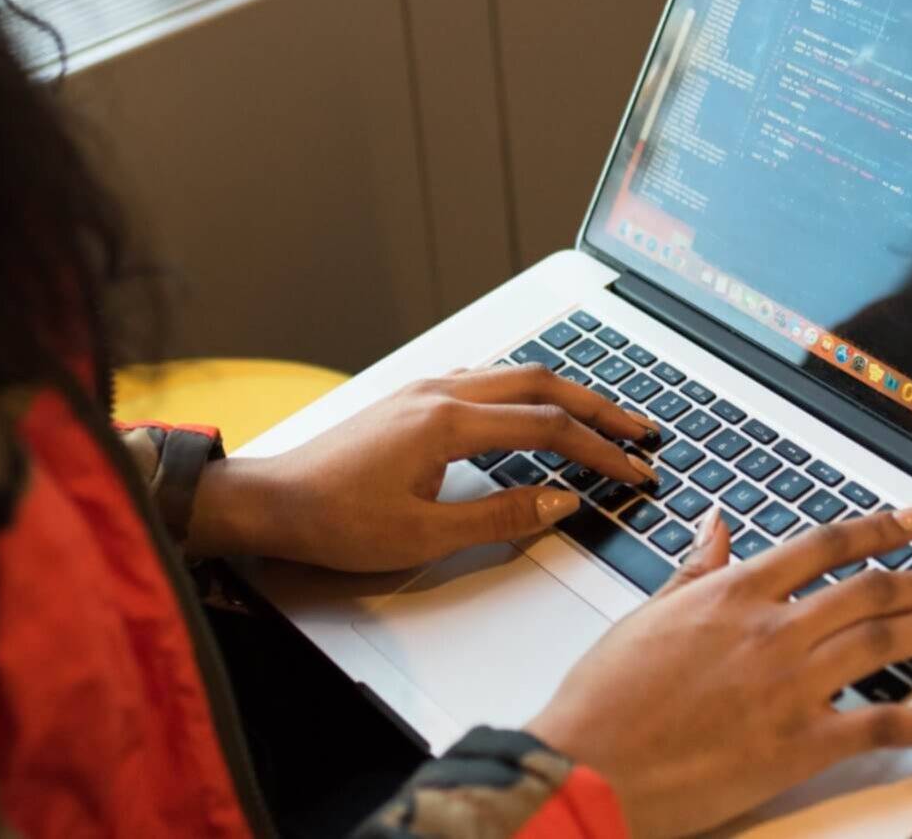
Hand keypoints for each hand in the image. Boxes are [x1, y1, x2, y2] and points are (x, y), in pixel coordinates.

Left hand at [186, 364, 659, 569]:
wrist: (271, 500)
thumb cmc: (336, 520)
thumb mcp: (423, 535)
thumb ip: (499, 515)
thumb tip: (560, 501)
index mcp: (449, 421)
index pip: (547, 427)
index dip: (598, 448)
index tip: (635, 468)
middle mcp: (441, 392)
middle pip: (541, 384)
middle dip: (597, 406)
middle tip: (641, 429)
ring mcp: (425, 389)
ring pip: (513, 375)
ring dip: (562, 395)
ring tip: (599, 417)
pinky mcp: (412, 399)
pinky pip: (484, 379)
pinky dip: (523, 390)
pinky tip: (530, 405)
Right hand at [527, 508, 911, 838]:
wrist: (593, 762)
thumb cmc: (608, 693)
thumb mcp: (649, 614)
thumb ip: (695, 570)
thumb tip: (717, 525)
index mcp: (733, 592)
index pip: (823, 546)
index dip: (876, 530)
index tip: (911, 521)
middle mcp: (771, 629)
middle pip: (869, 590)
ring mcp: (791, 685)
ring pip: (886, 642)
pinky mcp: (802, 743)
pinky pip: (889, 727)